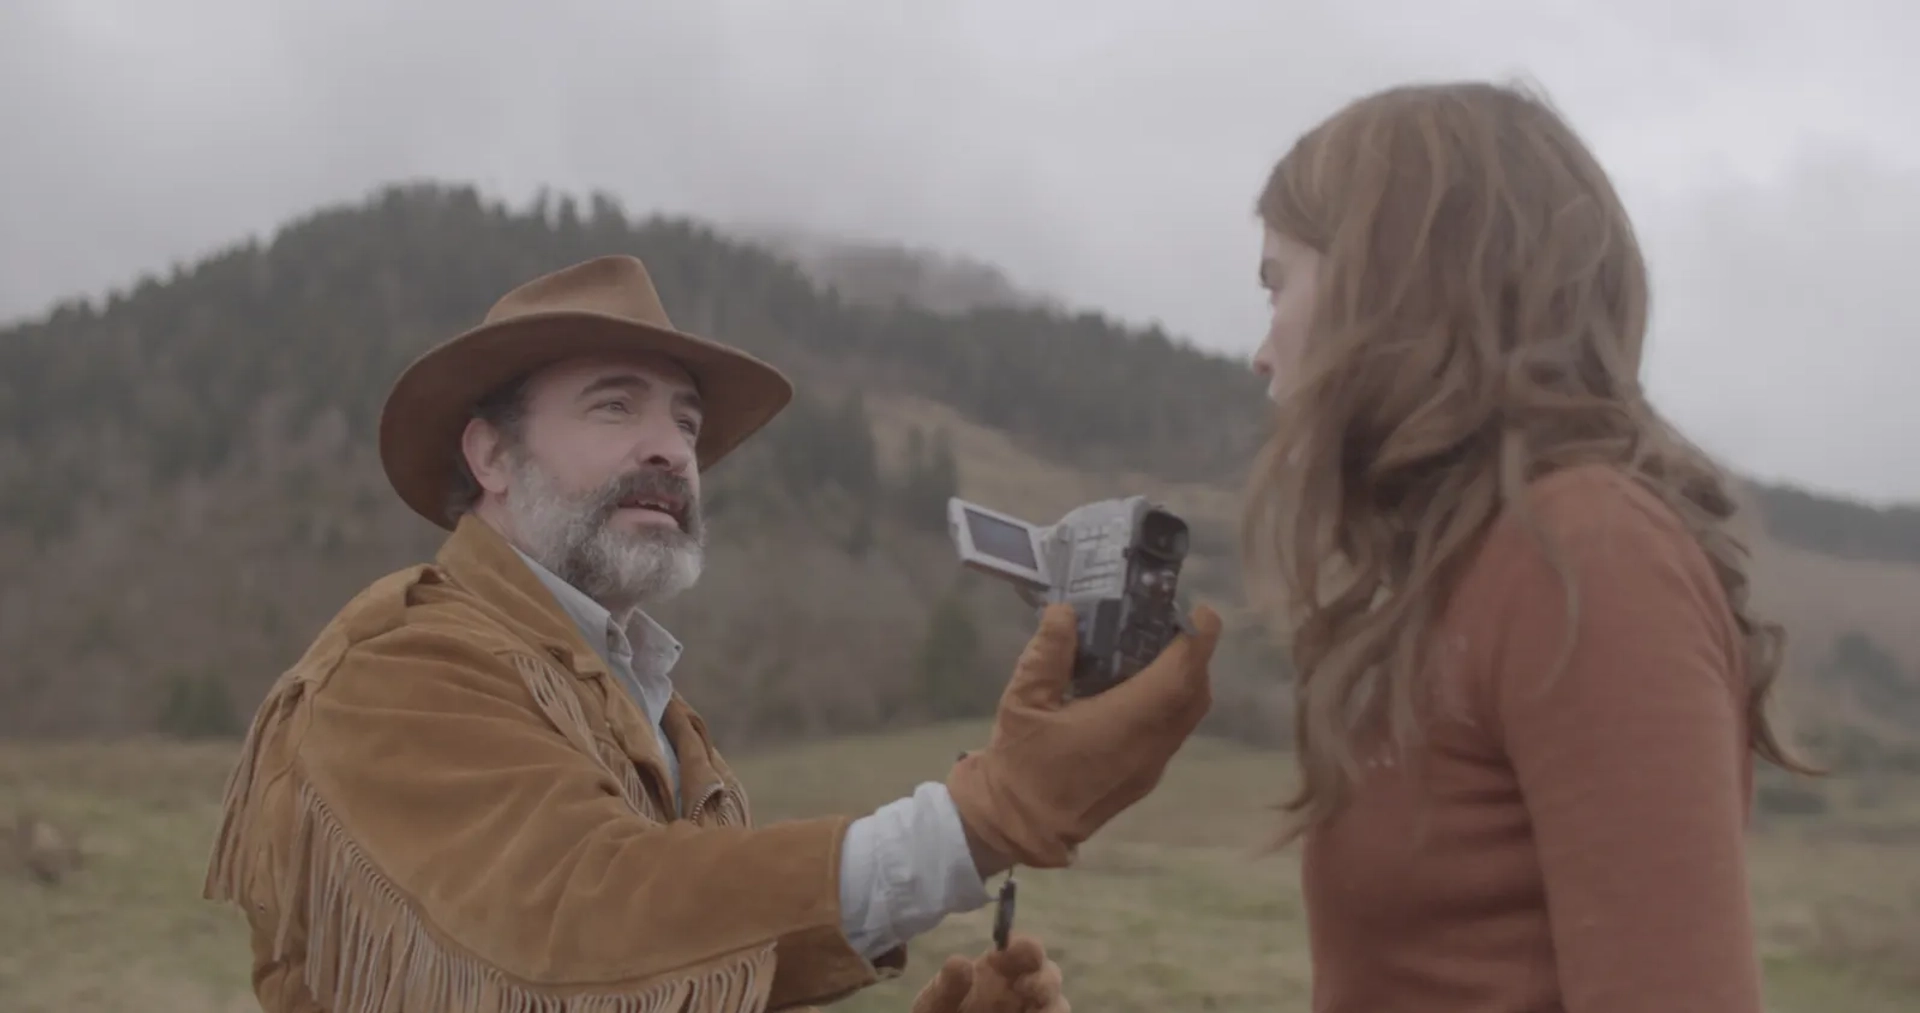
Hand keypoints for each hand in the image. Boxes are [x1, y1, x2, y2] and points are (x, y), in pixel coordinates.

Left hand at [908, 934, 1068, 1012]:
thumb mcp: (934, 1006)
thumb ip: (946, 987)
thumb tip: (959, 961)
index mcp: (997, 970)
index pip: (1022, 949)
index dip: (1027, 946)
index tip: (1023, 949)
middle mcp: (1020, 989)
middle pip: (1049, 975)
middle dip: (1045, 979)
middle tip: (1028, 989)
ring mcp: (1030, 1011)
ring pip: (1058, 1005)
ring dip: (1053, 1008)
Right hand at [945, 602, 1220, 868]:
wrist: (1017, 826)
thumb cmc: (1020, 762)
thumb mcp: (1022, 701)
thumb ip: (1048, 654)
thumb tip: (1065, 613)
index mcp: (1123, 725)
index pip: (1179, 677)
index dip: (1196, 642)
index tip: (1199, 612)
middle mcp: (1149, 747)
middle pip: (1195, 694)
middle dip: (1194, 655)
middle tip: (1174, 624)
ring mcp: (1151, 767)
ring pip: (1188, 716)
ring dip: (1186, 680)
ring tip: (1158, 651)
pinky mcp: (1145, 778)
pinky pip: (1173, 732)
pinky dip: (1172, 703)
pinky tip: (1140, 688)